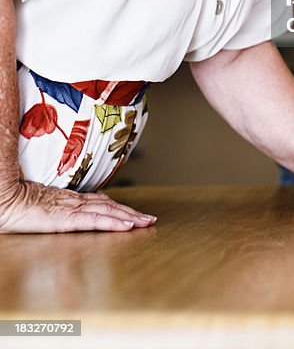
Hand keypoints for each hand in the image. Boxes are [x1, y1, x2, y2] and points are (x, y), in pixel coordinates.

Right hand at [0, 180, 156, 233]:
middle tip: (149, 219)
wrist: (8, 200)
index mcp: (71, 199)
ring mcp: (73, 209)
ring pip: (109, 212)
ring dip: (129, 217)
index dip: (120, 207)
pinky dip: (114, 223)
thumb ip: (60, 211)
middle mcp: (76, 202)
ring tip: (145, 222)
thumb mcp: (45, 209)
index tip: (135, 213)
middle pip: (110, 206)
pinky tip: (127, 226)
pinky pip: (96, 221)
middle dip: (131, 212)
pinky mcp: (68, 219)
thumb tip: (73, 216)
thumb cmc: (21, 205)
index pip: (102, 202)